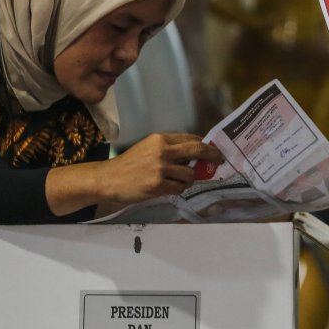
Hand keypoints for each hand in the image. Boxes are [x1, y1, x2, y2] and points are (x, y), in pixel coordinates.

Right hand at [101, 133, 223, 205]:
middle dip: (212, 155)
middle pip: (198, 150)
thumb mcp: (149, 148)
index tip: (213, 151)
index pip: (191, 139)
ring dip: (189, 179)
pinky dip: (179, 189)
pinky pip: (180, 188)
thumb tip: (196, 153)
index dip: (205, 145)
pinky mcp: (158, 185)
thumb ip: (170, 148)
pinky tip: (170, 188)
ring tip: (179, 182)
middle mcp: (162, 151)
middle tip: (220, 160)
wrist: (108, 179)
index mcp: (160, 138)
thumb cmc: (129, 164)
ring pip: (190, 174)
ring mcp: (161, 168)